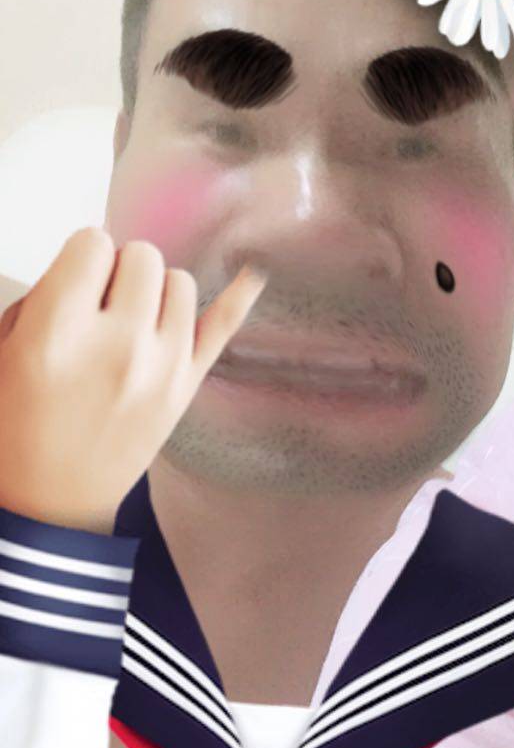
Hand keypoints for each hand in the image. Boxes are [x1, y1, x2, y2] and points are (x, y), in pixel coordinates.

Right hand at [0, 228, 265, 531]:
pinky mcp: (188, 387)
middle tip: (99, 306)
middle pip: (141, 256)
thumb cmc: (17, 431)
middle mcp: (118, 345)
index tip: (75, 283)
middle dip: (117, 271)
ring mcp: (162, 367)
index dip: (81, 260)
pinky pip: (224, 325)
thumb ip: (46, 297)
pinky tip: (253, 271)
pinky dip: (240, 294)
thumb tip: (90, 268)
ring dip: (154, 291)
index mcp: (58, 333)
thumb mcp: (4, 351)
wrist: (50, 504)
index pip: (93, 243)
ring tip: (131, 320)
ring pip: (179, 281)